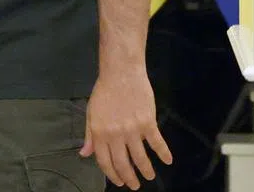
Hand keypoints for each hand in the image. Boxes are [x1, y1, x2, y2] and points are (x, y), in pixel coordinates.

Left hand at [79, 68, 171, 189]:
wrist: (121, 73)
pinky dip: (164, 153)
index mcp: (100, 133)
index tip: (119, 182)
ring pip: (141, 158)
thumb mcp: (91, 113)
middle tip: (136, 185)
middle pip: (123, 163)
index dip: (112, 174)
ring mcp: (132, 130)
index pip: (105, 161)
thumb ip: (89, 135)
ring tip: (150, 176)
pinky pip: (157, 143)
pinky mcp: (148, 123)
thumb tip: (84, 154)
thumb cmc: (104, 92)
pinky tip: (168, 161)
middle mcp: (115, 135)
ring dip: (146, 170)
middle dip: (130, 178)